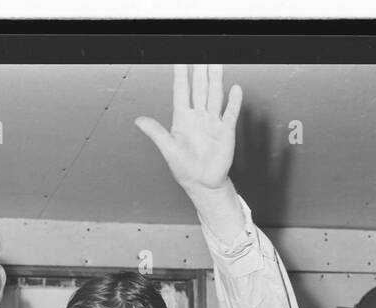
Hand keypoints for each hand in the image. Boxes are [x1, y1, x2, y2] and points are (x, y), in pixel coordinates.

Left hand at [135, 64, 241, 193]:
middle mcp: (198, 118)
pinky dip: (234, 101)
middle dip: (200, 72)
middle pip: (200, 89)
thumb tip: (139, 121)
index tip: (180, 61)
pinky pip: (230, 112)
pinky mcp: (226, 131)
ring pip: (215, 95)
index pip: (182, 92)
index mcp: (183, 120)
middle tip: (201, 55)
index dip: (181, 76)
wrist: (204, 185)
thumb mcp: (168, 150)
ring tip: (216, 64)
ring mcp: (213, 123)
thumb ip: (156, 133)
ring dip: (216, 80)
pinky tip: (235, 89)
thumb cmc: (186, 170)